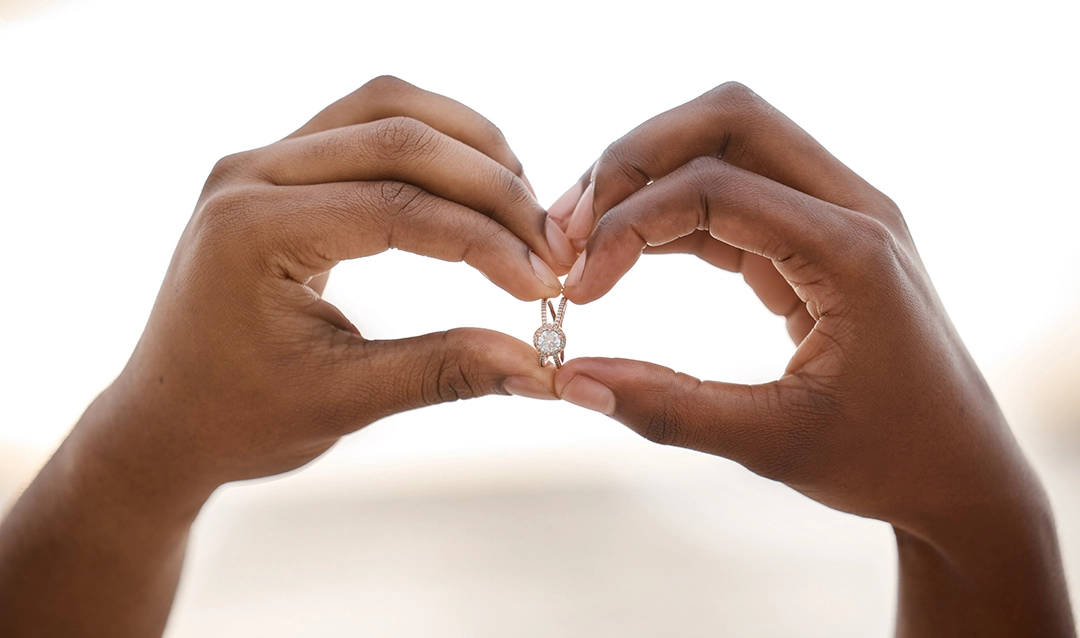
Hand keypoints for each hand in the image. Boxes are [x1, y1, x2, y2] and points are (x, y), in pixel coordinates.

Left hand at [100, 75, 578, 496]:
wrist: (167, 418)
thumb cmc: (238, 417)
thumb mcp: (342, 402)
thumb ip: (441, 372)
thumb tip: (538, 364)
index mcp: (252, 230)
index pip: (396, 206)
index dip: (486, 240)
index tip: (545, 282)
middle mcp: (250, 173)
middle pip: (396, 133)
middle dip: (490, 185)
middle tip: (550, 243)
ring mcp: (262, 161)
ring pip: (385, 107)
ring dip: (465, 145)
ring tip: (521, 205)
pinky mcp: (281, 169)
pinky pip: (367, 125)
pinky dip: (433, 147)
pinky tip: (473, 188)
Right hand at [547, 83, 1073, 635]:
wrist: (959, 470)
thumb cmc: (886, 459)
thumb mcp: (772, 444)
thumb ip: (668, 409)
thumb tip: (572, 381)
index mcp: (852, 250)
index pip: (717, 187)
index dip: (630, 225)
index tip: (579, 286)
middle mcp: (852, 209)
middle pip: (730, 118)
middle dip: (637, 155)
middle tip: (573, 222)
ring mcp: (839, 215)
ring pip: (730, 143)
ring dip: (650, 176)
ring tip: (586, 235)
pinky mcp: (819, 236)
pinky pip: (736, 192)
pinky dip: (675, 210)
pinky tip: (628, 250)